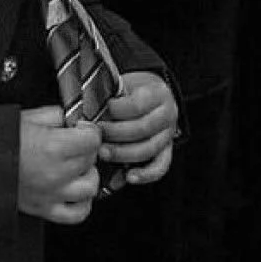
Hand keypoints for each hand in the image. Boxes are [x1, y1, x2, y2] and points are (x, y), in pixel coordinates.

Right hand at [18, 106, 101, 223]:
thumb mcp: (26, 118)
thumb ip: (54, 116)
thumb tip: (69, 119)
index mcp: (52, 147)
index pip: (92, 139)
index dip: (89, 130)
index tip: (83, 129)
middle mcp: (55, 173)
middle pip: (91, 160)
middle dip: (86, 149)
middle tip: (75, 144)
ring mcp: (51, 194)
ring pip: (90, 188)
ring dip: (87, 175)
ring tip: (77, 167)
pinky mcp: (44, 210)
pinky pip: (77, 214)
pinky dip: (82, 203)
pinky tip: (76, 192)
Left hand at [99, 72, 177, 186]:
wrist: (149, 95)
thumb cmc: (131, 91)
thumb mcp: (124, 84)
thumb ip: (113, 95)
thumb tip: (92, 108)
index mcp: (158, 93)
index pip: (137, 105)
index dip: (116, 110)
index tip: (100, 111)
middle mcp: (168, 114)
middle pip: (142, 129)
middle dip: (115, 135)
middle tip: (97, 136)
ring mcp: (168, 134)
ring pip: (149, 149)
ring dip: (123, 154)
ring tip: (103, 154)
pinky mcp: (166, 151)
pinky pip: (160, 167)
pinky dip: (145, 175)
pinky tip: (127, 177)